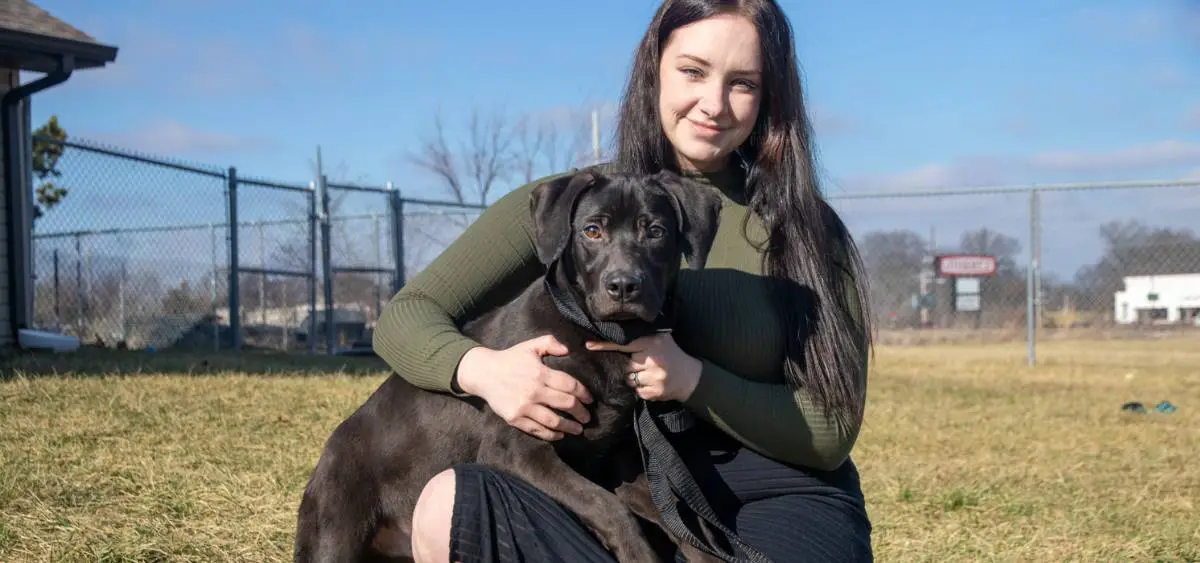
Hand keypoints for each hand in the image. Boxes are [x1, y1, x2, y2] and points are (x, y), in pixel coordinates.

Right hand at [456, 335, 593, 440]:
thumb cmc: (510, 359)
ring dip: (570, 427)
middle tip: (587, 417)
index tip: (590, 400)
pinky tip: (559, 435)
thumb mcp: (530, 346)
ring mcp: (524, 406)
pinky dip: (551, 435)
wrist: (483, 373)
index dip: (584, 394)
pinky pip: (537, 430)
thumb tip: (570, 350)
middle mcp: (534, 390)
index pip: (570, 385)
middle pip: (566, 404)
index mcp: (540, 373)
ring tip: (578, 429)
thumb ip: (551, 343)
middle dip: (581, 412)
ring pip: (554, 421)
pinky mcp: (515, 418)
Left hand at [585, 332, 702, 401]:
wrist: (691, 377)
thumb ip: (643, 335)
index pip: (623, 344)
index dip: (605, 345)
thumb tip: (618, 328)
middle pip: (625, 365)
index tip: (588, 345)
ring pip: (629, 379)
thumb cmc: (671, 354)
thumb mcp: (661, 339)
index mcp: (652, 343)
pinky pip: (637, 391)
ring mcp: (654, 378)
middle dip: (630, 366)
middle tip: (642, 364)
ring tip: (648, 374)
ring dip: (634, 378)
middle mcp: (652, 360)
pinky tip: (652, 383)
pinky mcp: (655, 392)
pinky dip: (641, 388)